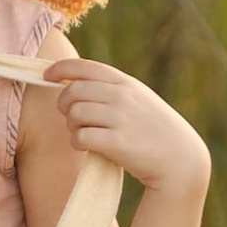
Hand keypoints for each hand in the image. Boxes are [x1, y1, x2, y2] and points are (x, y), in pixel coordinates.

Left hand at [43, 58, 209, 201]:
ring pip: (74, 114)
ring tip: (82, 132)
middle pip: (72, 91)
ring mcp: (120, 119)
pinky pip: (80, 137)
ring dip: (71, 125)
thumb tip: (74, 83)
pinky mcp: (117, 143)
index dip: (59, 69)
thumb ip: (112, 89)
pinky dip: (77, 142)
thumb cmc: (155, 129)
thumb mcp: (138, 99)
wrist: (180, 159)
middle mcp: (121, 97)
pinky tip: (86, 146)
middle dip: (63, 104)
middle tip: (70, 116)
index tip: (46, 75)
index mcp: (125, 83)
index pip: (83, 67)